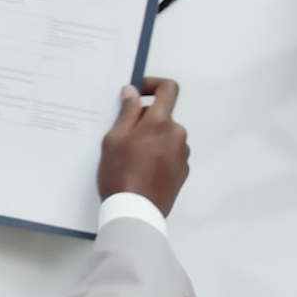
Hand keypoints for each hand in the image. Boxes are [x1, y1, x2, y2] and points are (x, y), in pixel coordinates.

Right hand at [97, 78, 190, 215]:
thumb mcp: (114, 139)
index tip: (138, 92)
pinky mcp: (182, 172)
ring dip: (152, 139)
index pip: (169, 88)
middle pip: (163, 116)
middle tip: (123, 135)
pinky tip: (141, 170)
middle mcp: (178, 135)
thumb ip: (127, 111)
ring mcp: (182, 155)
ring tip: (130, 157)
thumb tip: (132, 91)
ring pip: (166, 136)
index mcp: (161, 122)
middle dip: (144, 119)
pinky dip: (158, 155)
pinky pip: (170, 154)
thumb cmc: (120, 174)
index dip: (153, 84)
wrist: (135, 212)